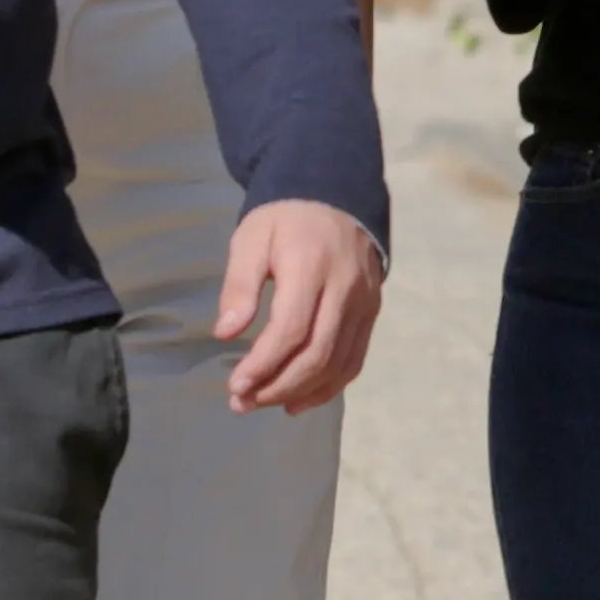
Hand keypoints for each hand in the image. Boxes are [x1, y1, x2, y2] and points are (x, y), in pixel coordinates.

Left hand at [215, 199, 384, 411]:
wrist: (337, 196)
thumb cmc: (285, 220)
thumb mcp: (251, 238)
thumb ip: (238, 285)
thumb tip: (226, 333)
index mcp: (311, 266)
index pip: (291, 329)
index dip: (263, 365)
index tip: (235, 385)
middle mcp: (345, 288)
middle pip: (317, 354)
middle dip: (278, 386)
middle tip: (242, 403)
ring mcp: (365, 303)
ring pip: (338, 363)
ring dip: (300, 392)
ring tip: (264, 403)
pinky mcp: (372, 312)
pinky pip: (354, 360)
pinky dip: (328, 387)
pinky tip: (299, 399)